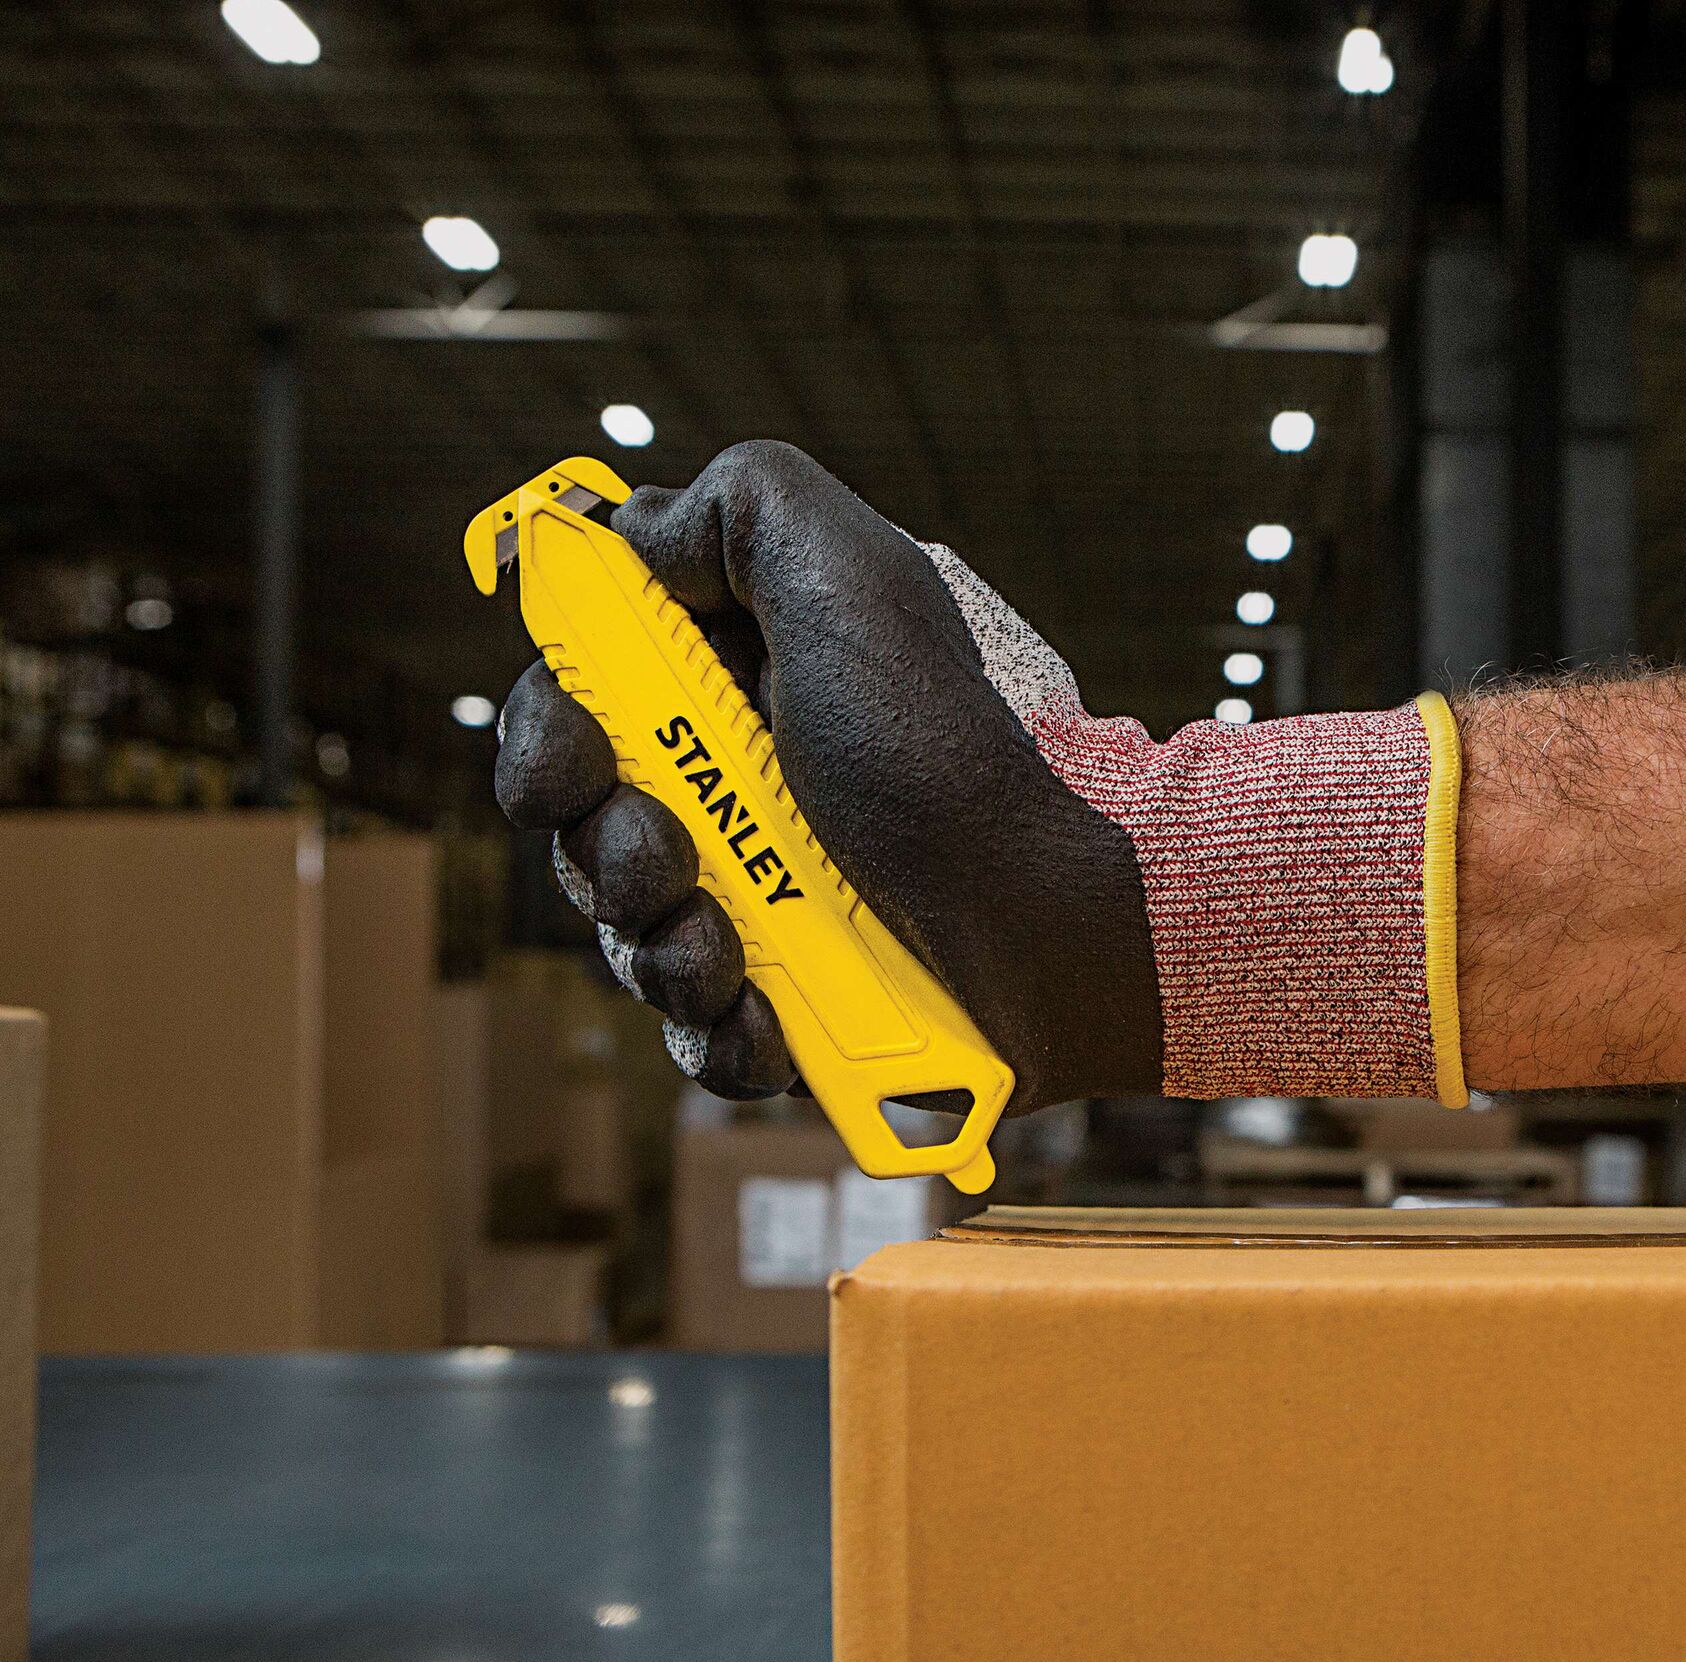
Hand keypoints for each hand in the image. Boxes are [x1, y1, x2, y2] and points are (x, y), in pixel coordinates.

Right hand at [495, 441, 1456, 1111]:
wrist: (1053, 910)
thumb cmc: (949, 747)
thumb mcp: (848, 574)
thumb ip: (732, 510)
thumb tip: (623, 532)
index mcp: (730, 696)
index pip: (574, 714)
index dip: (550, 739)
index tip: (577, 763)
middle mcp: (735, 801)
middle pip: (583, 837)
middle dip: (604, 853)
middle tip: (671, 859)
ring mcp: (764, 912)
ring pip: (628, 947)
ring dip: (657, 948)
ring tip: (730, 947)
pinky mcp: (793, 1014)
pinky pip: (697, 1043)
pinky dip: (717, 1035)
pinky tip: (765, 1016)